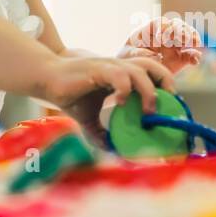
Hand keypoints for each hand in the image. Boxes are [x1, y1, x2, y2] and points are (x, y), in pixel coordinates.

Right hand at [40, 55, 174, 144]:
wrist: (46, 80)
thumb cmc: (69, 95)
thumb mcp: (89, 118)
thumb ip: (101, 133)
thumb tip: (111, 152)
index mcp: (121, 75)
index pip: (151, 71)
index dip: (164, 83)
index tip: (169, 104)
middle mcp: (118, 67)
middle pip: (152, 65)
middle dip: (165, 81)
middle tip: (169, 103)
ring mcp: (108, 67)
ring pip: (138, 70)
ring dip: (149, 91)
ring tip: (148, 111)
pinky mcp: (97, 69)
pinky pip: (118, 75)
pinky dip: (124, 88)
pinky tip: (120, 103)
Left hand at [118, 17, 203, 72]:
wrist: (132, 72)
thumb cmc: (127, 59)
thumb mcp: (127, 56)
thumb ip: (137, 54)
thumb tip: (155, 56)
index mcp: (150, 30)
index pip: (159, 23)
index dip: (163, 27)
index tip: (161, 38)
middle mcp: (163, 35)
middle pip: (176, 26)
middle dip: (182, 30)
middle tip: (185, 38)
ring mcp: (173, 46)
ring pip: (186, 37)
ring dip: (192, 38)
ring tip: (196, 43)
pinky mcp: (179, 58)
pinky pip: (189, 55)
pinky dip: (194, 56)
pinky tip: (195, 61)